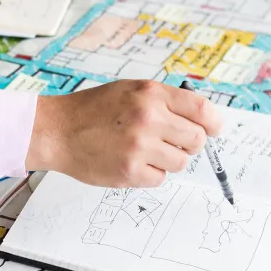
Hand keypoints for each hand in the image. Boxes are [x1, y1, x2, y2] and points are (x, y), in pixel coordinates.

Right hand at [26, 80, 221, 187]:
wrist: (57, 130)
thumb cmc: (91, 111)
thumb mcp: (129, 91)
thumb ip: (163, 102)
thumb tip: (202, 122)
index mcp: (151, 94)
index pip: (202, 109)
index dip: (213, 123)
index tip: (214, 130)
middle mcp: (149, 117)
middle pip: (196, 140)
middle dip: (187, 144)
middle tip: (167, 143)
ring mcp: (140, 146)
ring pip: (180, 162)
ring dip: (166, 161)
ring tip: (141, 152)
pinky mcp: (130, 171)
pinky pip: (159, 179)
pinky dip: (148, 174)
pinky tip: (129, 162)